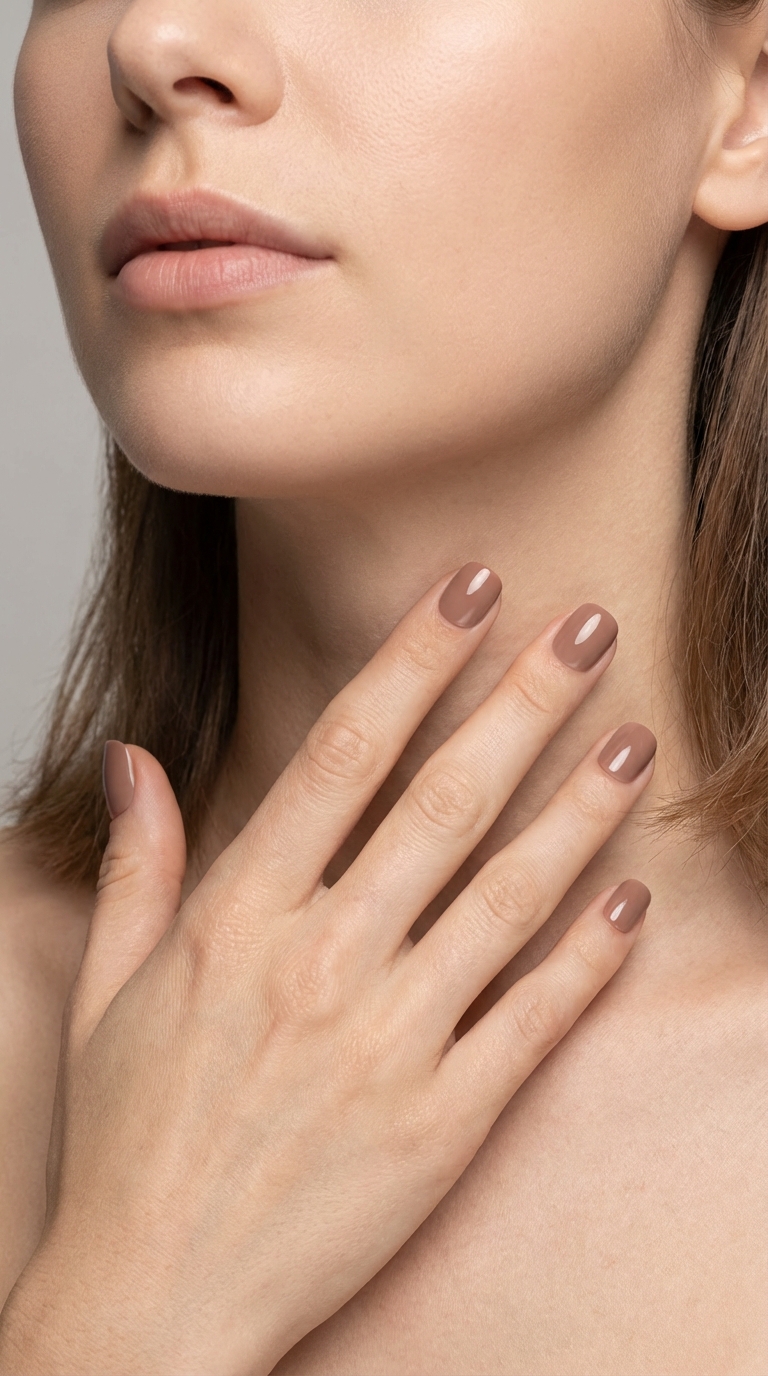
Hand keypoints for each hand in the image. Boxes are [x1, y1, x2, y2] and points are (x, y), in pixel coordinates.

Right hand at [0, 564, 654, 1375]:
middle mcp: (320, 966)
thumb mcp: (107, 991)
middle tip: (589, 627)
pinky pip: (534, 1019)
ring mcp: (388, 1045)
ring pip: (508, 898)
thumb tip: (136, 757)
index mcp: (239, 919)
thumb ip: (138, 864)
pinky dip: (589, 955)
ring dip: (579, 810)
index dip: (414, 660)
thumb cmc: (130, 1142)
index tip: (468, 591)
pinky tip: (630, 893)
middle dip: (524, 702)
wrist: (153, 1305)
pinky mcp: (443, 1124)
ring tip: (635, 740)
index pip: (342, 754)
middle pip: (444, 802)